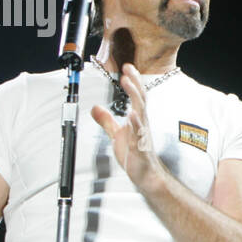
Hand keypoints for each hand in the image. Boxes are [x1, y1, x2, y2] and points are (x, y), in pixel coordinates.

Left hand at [90, 64, 165, 194]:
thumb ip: (107, 120)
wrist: (146, 175)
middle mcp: (142, 124)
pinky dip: (136, 124)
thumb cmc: (134, 154)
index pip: (137, 96)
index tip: (127, 67)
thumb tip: (95, 107)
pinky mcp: (139, 148)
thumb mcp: (116, 134)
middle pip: (140, 99)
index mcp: (137, 119)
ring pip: (140, 112)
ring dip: (135, 97)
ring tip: (128, 83)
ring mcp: (142, 135)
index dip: (133, 81)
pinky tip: (132, 114)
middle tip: (128, 70)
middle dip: (134, 84)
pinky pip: (138, 134)